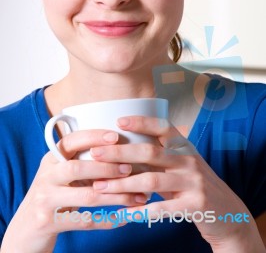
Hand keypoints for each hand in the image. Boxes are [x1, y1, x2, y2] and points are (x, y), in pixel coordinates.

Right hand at [1, 129, 147, 252]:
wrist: (26, 229)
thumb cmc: (53, 195)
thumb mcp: (59, 173)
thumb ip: (79, 160)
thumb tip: (118, 150)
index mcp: (51, 159)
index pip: (70, 141)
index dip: (93, 136)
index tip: (115, 136)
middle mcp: (46, 176)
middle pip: (77, 167)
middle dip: (107, 167)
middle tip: (130, 168)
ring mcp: (45, 199)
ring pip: (86, 196)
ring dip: (115, 196)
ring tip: (136, 196)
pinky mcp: (48, 222)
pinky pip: (85, 220)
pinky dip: (107, 220)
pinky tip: (124, 218)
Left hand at [91, 116, 264, 251]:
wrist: (227, 212)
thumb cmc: (194, 185)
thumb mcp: (182, 165)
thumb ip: (160, 156)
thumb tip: (123, 149)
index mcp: (185, 148)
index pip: (163, 127)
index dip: (141, 122)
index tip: (118, 121)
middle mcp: (190, 161)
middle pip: (150, 152)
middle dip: (119, 153)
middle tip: (95, 154)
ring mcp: (194, 183)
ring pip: (151, 180)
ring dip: (122, 184)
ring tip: (100, 187)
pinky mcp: (195, 205)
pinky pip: (162, 208)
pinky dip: (141, 211)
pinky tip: (123, 213)